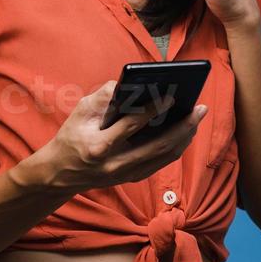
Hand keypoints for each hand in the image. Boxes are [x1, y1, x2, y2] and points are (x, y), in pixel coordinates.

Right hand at [41, 79, 207, 191]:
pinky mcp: (132, 178)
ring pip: (164, 157)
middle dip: (183, 126)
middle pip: (158, 146)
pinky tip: (186, 132)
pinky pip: (161, 162)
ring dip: (185, 136)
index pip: (132, 125)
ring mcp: (126, 174)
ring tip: (197, 117)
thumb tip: (127, 83)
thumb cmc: (72, 137)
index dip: (153, 109)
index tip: (172, 95)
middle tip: (200, 108)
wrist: (60, 174)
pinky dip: (176, 146)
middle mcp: (116, 164)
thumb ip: (102, 97)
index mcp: (100, 146)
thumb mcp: (79, 113)